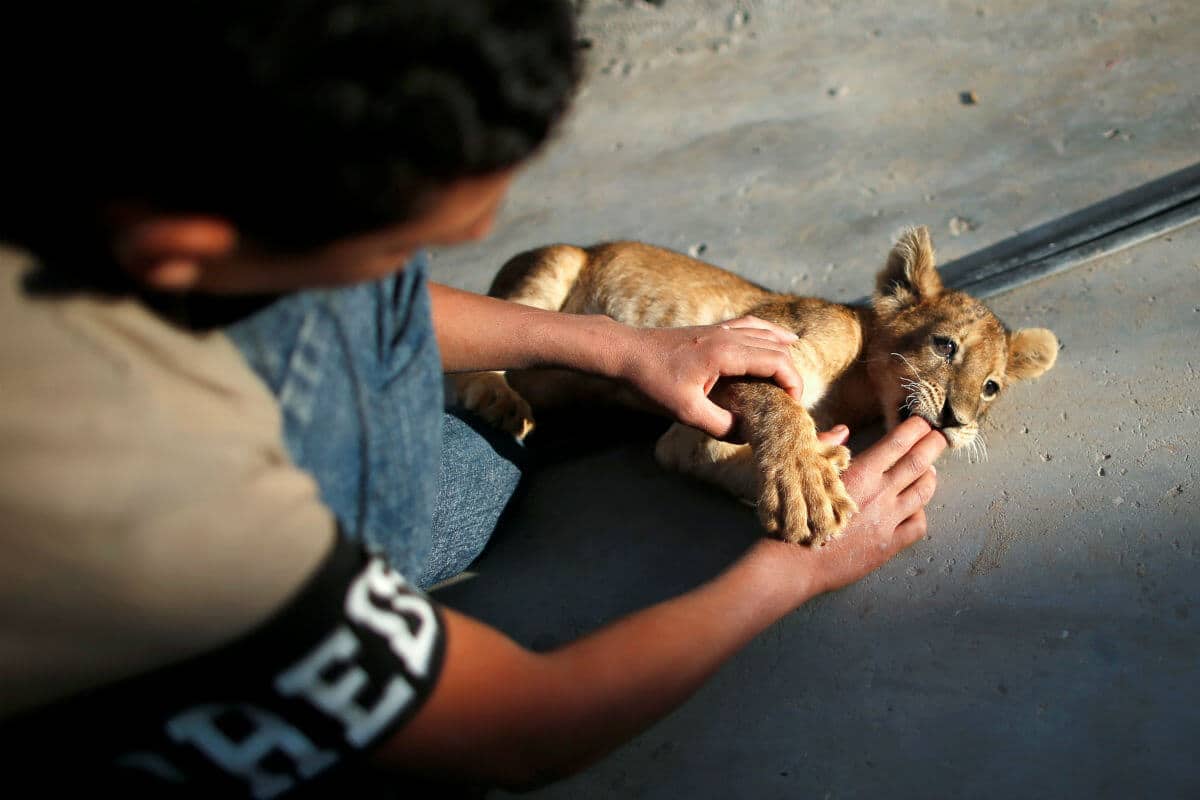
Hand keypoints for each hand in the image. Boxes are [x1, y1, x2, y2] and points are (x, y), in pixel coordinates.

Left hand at [617, 316, 803, 439]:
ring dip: (783, 355)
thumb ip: (720, 425)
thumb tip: (746, 433)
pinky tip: (784, 337)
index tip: (792, 406)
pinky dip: (771, 333)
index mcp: (725, 353)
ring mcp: (721, 329)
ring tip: (793, 379)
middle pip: (776, 349)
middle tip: (790, 402)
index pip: (776, 362)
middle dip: (791, 375)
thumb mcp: (686, 412)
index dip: (793, 383)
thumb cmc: (651, 381)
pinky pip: (752, 325)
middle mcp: (728, 335)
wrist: (626, 353)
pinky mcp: (714, 330)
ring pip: (766, 335)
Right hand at [750, 417, 945, 599]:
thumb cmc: (797, 513)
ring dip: (930, 477)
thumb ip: (826, 447)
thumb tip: (844, 431)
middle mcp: (880, 493)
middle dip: (934, 445)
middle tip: (940, 437)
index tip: (923, 421)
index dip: (916, 428)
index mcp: (861, 472)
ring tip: (930, 470)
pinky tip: (915, 508)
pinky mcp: (889, 544)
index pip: (898, 442)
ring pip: (923, 492)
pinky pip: (918, 525)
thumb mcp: (807, 471)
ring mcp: (888, 520)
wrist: (796, 560)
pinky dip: (921, 513)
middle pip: (919, 462)